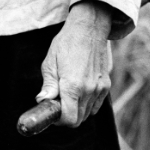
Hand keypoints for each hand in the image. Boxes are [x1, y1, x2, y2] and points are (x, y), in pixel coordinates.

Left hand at [37, 0, 112, 127]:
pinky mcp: (106, 84)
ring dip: (77, 110)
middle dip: (66, 116)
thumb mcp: (50, 62)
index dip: (59, 121)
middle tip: (58, 103)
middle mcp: (88, 90)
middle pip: (79, 120)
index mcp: (72, 86)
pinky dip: (88, 104)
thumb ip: (48, 85)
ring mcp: (100, 88)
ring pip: (88, 113)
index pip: (69, 119)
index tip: (53, 113)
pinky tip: (79, 92)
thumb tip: (42, 101)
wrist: (89, 28)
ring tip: (68, 94)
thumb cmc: (67, 43)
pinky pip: (97, 105)